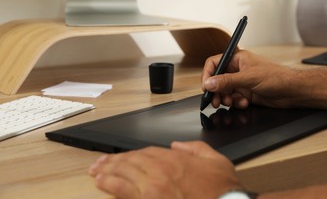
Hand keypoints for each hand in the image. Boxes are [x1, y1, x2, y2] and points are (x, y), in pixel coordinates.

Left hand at [89, 141, 242, 198]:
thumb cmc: (222, 190)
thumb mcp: (216, 160)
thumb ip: (195, 148)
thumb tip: (178, 145)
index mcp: (175, 159)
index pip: (147, 152)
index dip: (132, 154)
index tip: (123, 156)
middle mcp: (161, 171)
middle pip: (131, 160)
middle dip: (114, 160)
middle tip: (101, 162)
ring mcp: (153, 187)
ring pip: (124, 173)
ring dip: (107, 169)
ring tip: (96, 170)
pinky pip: (124, 191)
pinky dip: (111, 185)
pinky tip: (101, 182)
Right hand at [201, 50, 296, 108]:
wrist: (292, 91)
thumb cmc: (277, 77)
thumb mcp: (249, 78)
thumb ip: (227, 81)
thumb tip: (210, 83)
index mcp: (238, 59)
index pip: (215, 63)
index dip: (208, 75)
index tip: (206, 87)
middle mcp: (238, 69)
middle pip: (217, 80)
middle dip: (216, 91)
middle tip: (216, 100)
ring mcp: (242, 82)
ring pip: (224, 91)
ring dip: (227, 98)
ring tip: (232, 102)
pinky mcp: (246, 93)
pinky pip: (233, 99)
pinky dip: (236, 102)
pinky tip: (245, 102)